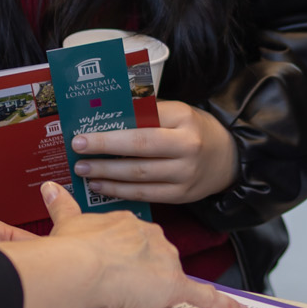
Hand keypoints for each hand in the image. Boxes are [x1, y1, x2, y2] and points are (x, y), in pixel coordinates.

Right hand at [39, 182, 246, 307]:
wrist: (80, 266)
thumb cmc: (71, 248)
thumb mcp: (67, 222)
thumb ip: (61, 204)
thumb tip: (48, 186)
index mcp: (129, 222)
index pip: (137, 241)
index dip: (126, 257)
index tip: (113, 263)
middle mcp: (153, 236)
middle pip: (157, 259)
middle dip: (142, 275)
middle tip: (117, 285)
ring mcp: (166, 260)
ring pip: (169, 279)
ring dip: (155, 291)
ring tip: (126, 298)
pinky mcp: (174, 285)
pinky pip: (204, 296)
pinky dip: (222, 305)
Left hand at [70, 101, 238, 204]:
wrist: (229, 158)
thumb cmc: (194, 130)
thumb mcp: (178, 112)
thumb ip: (148, 113)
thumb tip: (107, 115)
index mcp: (184, 118)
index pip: (144, 122)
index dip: (112, 129)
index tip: (84, 131)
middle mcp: (187, 147)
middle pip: (140, 149)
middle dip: (104, 149)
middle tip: (78, 149)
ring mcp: (185, 174)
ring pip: (139, 175)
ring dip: (107, 174)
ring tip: (83, 170)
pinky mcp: (182, 195)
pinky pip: (146, 194)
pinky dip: (120, 191)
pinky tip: (101, 186)